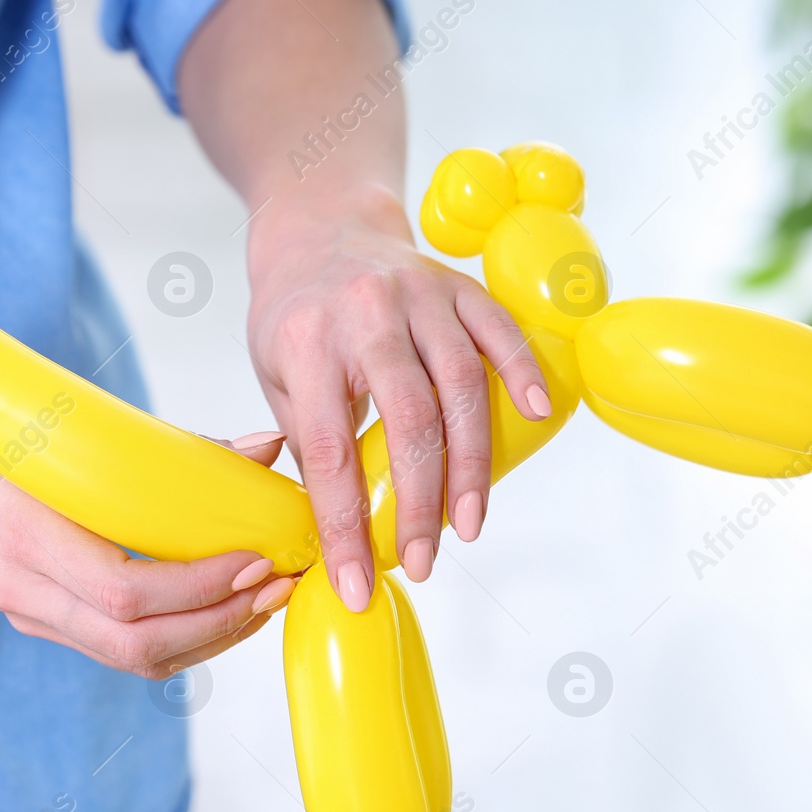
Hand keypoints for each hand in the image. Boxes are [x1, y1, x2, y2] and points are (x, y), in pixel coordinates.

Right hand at [0, 425, 296, 677]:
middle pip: (136, 643)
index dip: (200, 587)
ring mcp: (30, 617)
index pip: (124, 592)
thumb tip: (269, 446)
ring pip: (135, 660)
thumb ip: (181, 448)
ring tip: (264, 600)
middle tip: (277, 586)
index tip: (255, 559)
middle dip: (220, 621)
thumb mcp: (85, 431)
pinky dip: (184, 639)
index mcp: (25, 535)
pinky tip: (225, 610)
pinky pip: (124, 653)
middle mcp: (22, 590)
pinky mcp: (46, 626)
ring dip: (212, 638)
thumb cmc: (14, 437)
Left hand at [245, 184, 550, 611]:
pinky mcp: (458, 285)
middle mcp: (367, 314)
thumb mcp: (276, 375)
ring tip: (469, 525)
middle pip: (408, 421)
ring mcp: (419, 295)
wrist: (321, 226)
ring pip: (461, 384)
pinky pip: (499, 331)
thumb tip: (331, 531)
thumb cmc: (295, 314)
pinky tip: (535, 414)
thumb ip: (307, 442)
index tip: (355, 584)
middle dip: (419, 505)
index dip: (344, 527)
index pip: (329, 452)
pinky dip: (521, 371)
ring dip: (471, 464)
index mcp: (308, 343)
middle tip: (423, 563)